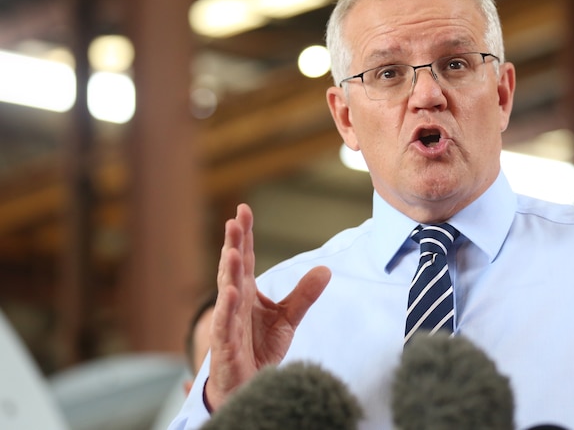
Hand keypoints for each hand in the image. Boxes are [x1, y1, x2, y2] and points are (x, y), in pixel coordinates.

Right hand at [204, 203, 330, 410]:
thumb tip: (325, 269)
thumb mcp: (287, 319)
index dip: (244, 235)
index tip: (243, 210)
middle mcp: (234, 303)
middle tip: (234, 220)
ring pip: (226, 292)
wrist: (247, 386)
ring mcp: (227, 322)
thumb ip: (304, 295)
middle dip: (233, 244)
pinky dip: (227, 309)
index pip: (245, 258)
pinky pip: (225, 324)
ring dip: (228, 271)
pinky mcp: (225, 345)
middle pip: (233, 268)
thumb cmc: (259, 349)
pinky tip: (231, 293)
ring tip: (232, 250)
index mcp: (246, 293)